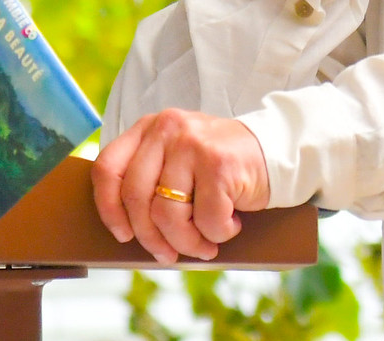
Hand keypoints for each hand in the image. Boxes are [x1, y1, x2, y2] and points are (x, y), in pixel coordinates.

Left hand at [92, 109, 270, 263]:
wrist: (276, 150)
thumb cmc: (220, 167)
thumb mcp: (178, 161)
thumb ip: (150, 179)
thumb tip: (126, 231)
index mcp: (150, 128)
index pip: (107, 169)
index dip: (109, 209)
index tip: (123, 234)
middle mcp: (167, 129)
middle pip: (136, 199)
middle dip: (152, 238)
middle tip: (169, 254)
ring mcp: (193, 143)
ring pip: (168, 214)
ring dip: (187, 242)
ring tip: (204, 244)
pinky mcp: (219, 163)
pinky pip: (205, 219)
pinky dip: (218, 233)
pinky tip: (230, 225)